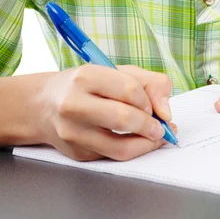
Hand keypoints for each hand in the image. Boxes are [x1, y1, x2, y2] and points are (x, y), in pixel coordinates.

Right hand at [37, 65, 177, 161]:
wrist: (44, 105)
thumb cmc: (88, 85)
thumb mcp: (118, 72)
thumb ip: (150, 83)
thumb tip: (166, 112)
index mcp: (86, 77)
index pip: (129, 89)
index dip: (149, 101)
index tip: (155, 107)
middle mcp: (74, 104)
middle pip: (123, 118)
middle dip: (150, 126)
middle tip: (161, 128)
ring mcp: (73, 132)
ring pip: (120, 147)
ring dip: (145, 144)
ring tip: (154, 137)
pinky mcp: (76, 152)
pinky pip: (113, 157)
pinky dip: (131, 150)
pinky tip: (136, 141)